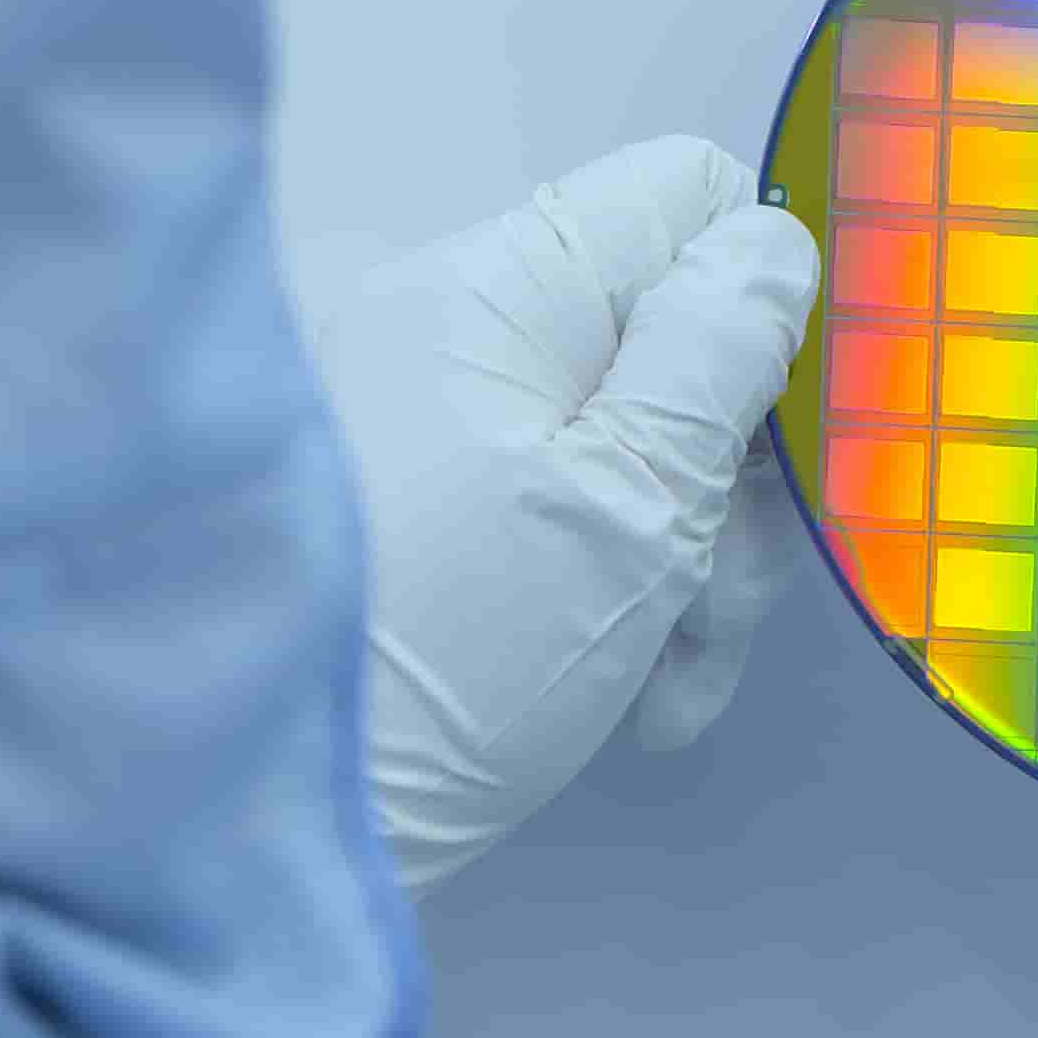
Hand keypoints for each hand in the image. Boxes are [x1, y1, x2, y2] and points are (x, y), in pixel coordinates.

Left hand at [316, 137, 816, 895]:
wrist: (249, 838)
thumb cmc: (434, 670)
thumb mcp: (628, 506)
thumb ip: (718, 354)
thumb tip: (772, 246)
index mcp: (498, 286)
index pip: (684, 199)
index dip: (765, 304)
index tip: (788, 435)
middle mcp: (451, 327)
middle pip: (671, 340)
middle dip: (730, 479)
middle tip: (723, 601)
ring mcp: (430, 424)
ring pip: (633, 447)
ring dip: (684, 565)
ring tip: (671, 683)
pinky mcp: (421, 517)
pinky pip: (563, 516)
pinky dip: (614, 599)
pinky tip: (627, 698)